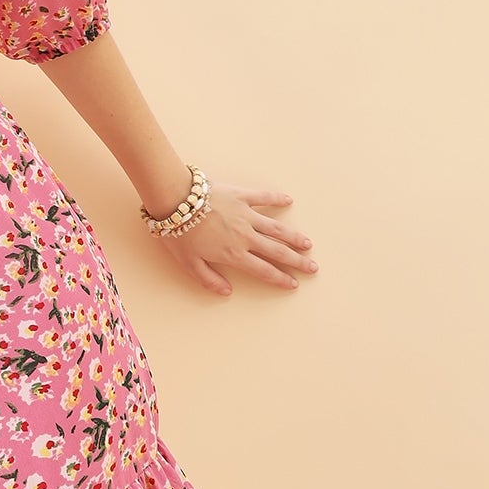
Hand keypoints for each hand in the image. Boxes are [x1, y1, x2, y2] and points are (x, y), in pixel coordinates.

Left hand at [154, 181, 317, 297]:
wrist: (175, 201)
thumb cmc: (178, 233)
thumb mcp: (188, 264)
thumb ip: (208, 279)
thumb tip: (227, 292)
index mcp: (233, 254)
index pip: (262, 270)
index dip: (280, 278)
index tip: (294, 284)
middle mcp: (245, 236)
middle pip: (276, 251)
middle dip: (296, 261)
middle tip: (313, 267)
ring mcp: (245, 215)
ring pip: (276, 228)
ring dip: (293, 236)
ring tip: (307, 243)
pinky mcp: (241, 196)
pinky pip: (263, 197)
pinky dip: (276, 198)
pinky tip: (288, 200)